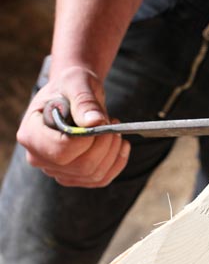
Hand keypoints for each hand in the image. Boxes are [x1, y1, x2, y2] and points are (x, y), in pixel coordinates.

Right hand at [16, 66, 129, 186]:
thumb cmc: (71, 85)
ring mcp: (56, 170)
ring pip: (93, 175)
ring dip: (113, 152)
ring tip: (116, 130)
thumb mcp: (77, 83)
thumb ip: (84, 101)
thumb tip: (95, 122)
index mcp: (31, 134)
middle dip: (105, 145)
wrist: (73, 93)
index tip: (101, 119)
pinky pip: (100, 179)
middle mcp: (39, 158)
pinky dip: (116, 163)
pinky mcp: (74, 176)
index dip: (86, 140)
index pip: (60, 150)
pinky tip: (122, 145)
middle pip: (80, 166)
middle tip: (114, 122)